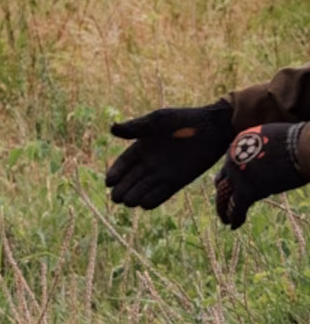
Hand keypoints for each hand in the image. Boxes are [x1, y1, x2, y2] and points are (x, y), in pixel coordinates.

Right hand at [105, 97, 236, 209]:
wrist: (213, 128)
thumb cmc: (185, 119)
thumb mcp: (157, 120)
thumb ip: (135, 127)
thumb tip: (111, 129)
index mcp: (141, 147)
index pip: (122, 164)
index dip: (115, 173)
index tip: (109, 182)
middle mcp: (149, 163)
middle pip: (129, 180)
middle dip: (122, 190)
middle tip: (117, 198)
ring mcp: (163, 173)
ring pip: (143, 189)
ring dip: (135, 197)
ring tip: (129, 201)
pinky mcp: (177, 181)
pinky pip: (161, 194)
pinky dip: (152, 200)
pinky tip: (144, 204)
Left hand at [217, 123, 308, 228]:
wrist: (305, 146)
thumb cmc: (301, 140)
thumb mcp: (276, 138)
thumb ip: (266, 148)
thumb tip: (273, 156)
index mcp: (240, 144)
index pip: (231, 163)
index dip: (232, 177)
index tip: (234, 186)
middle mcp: (233, 158)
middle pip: (222, 180)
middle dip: (223, 193)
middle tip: (223, 204)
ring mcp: (238, 175)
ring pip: (224, 196)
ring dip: (224, 210)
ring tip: (225, 219)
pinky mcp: (247, 190)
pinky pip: (236, 207)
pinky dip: (234, 218)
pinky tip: (233, 225)